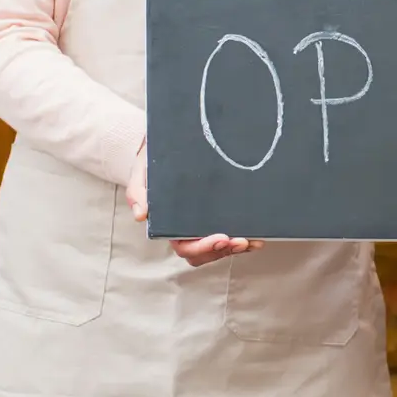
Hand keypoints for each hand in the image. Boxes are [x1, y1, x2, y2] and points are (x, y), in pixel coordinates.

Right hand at [125, 143, 262, 267]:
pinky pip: (230, 233)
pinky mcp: (217, 213)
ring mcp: (203, 222)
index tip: (220, 237)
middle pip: (204, 252)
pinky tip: (258, 235)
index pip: (184, 246)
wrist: (166, 144)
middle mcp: (186, 228)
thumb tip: (141, 216)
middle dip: (223, 250)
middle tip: (241, 241)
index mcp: (169, 224)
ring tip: (252, 240)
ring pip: (219, 247)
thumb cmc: (152, 162)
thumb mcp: (142, 172)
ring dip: (237, 247)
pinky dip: (245, 238)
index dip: (202, 247)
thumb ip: (138, 192)